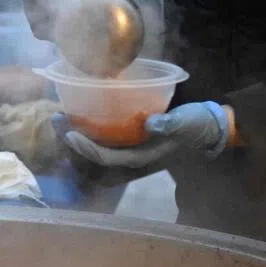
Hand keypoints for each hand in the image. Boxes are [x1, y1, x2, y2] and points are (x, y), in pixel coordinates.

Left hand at [63, 102, 231, 167]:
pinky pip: (104, 131)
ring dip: (77, 129)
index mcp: (142, 156)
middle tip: (55, 117)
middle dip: (73, 138)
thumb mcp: (187, 124)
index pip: (107, 158)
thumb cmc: (198, 126)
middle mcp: (132, 152)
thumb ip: (170, 125)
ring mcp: (130, 143)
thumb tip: (149, 124)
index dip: (87, 149)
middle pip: (95, 151)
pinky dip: (89, 122)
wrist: (210, 126)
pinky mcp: (131, 131)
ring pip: (97, 142)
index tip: (70, 133)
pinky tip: (80, 108)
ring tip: (59, 113)